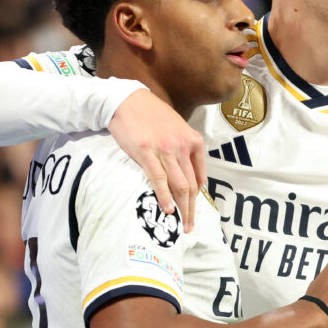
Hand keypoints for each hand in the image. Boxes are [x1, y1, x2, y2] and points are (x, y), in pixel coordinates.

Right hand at [109, 89, 205, 231]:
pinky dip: (164, 196)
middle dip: (192, 209)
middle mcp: (183, 146)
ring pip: (179, 185)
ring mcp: (166, 150)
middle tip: (190, 227)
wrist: (128, 100)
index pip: (200, 177)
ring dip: (182, 209)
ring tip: (181, 225)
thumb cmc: (151, 115)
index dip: (198, 198)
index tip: (193, 211)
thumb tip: (189, 173)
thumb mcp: (177, 128)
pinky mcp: (147, 152)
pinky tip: (167, 209)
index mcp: (193, 141)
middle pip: (191, 185)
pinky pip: (159, 179)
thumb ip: (185, 148)